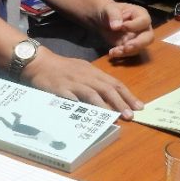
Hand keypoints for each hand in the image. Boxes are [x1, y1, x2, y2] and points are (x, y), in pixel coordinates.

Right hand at [23, 50, 142, 119]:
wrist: (39, 62)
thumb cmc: (62, 68)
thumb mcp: (82, 70)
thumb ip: (95, 82)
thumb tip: (112, 96)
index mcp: (92, 71)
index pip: (114, 83)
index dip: (128, 95)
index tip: (139, 107)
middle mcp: (85, 76)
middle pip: (107, 88)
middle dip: (121, 102)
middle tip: (131, 115)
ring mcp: (73, 83)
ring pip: (92, 93)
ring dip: (105, 106)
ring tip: (115, 118)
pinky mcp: (60, 89)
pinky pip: (72, 99)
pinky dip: (81, 106)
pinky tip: (88, 115)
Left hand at [97, 1, 153, 59]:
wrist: (103, 19)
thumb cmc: (110, 10)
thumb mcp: (109, 9)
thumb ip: (113, 15)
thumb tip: (116, 26)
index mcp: (140, 14)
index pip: (144, 21)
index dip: (135, 25)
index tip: (122, 26)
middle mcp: (143, 28)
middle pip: (149, 38)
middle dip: (138, 44)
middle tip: (126, 47)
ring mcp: (138, 39)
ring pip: (139, 48)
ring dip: (127, 52)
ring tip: (114, 51)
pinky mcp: (131, 47)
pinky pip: (130, 53)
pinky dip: (121, 55)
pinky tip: (112, 53)